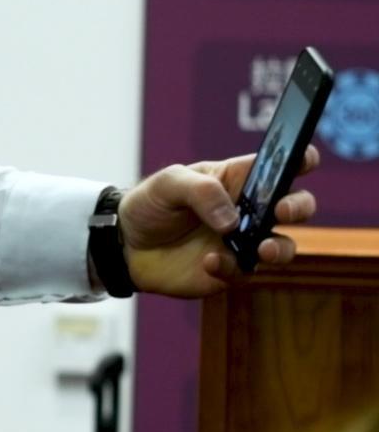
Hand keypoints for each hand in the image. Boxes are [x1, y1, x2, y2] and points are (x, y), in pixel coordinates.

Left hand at [118, 145, 319, 297]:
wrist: (126, 244)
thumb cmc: (150, 204)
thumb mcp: (168, 184)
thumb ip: (201, 192)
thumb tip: (232, 220)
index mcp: (236, 179)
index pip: (277, 165)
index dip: (300, 159)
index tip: (307, 159)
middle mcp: (247, 210)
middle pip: (295, 205)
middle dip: (298, 206)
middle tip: (281, 210)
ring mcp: (242, 241)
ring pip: (283, 246)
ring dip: (280, 248)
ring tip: (262, 248)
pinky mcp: (231, 269)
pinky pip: (246, 272)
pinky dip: (232, 268)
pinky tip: (209, 261)